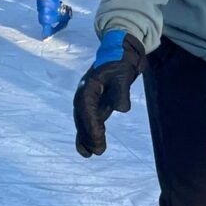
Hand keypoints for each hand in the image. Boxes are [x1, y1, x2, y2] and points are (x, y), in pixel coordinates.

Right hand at [74, 31, 145, 157]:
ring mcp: (88, 98)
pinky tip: (87, 149)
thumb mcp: (123, 74)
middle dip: (88, 135)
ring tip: (90, 153)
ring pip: (83, 121)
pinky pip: (87, 121)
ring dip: (86, 137)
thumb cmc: (121, 62)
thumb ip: (121, 91)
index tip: (99, 139)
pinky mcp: (94, 103)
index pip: (87, 109)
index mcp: (88, 86)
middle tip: (98, 151)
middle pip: (82, 117)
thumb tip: (121, 109)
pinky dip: (86, 134)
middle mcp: (84, 93)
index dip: (91, 126)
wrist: (120, 51)